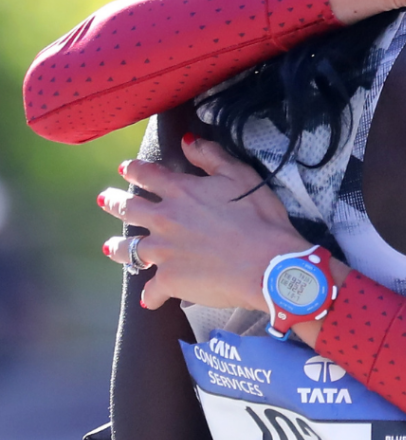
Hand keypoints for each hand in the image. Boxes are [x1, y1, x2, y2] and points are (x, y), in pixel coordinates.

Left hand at [97, 136, 343, 310]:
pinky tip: (149, 298)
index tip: (124, 168)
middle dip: (114, 203)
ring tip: (109, 247)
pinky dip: (150, 295)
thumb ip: (212, 156)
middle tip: (105, 200)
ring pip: (128, 249)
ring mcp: (163, 252)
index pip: (148, 175)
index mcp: (182, 192)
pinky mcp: (169, 281)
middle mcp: (164, 220)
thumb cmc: (259, 217)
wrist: (266, 263)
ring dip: (118, 247)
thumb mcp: (241, 175)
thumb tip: (187, 140)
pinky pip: (151, 290)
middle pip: (129, 209)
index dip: (134, 169)